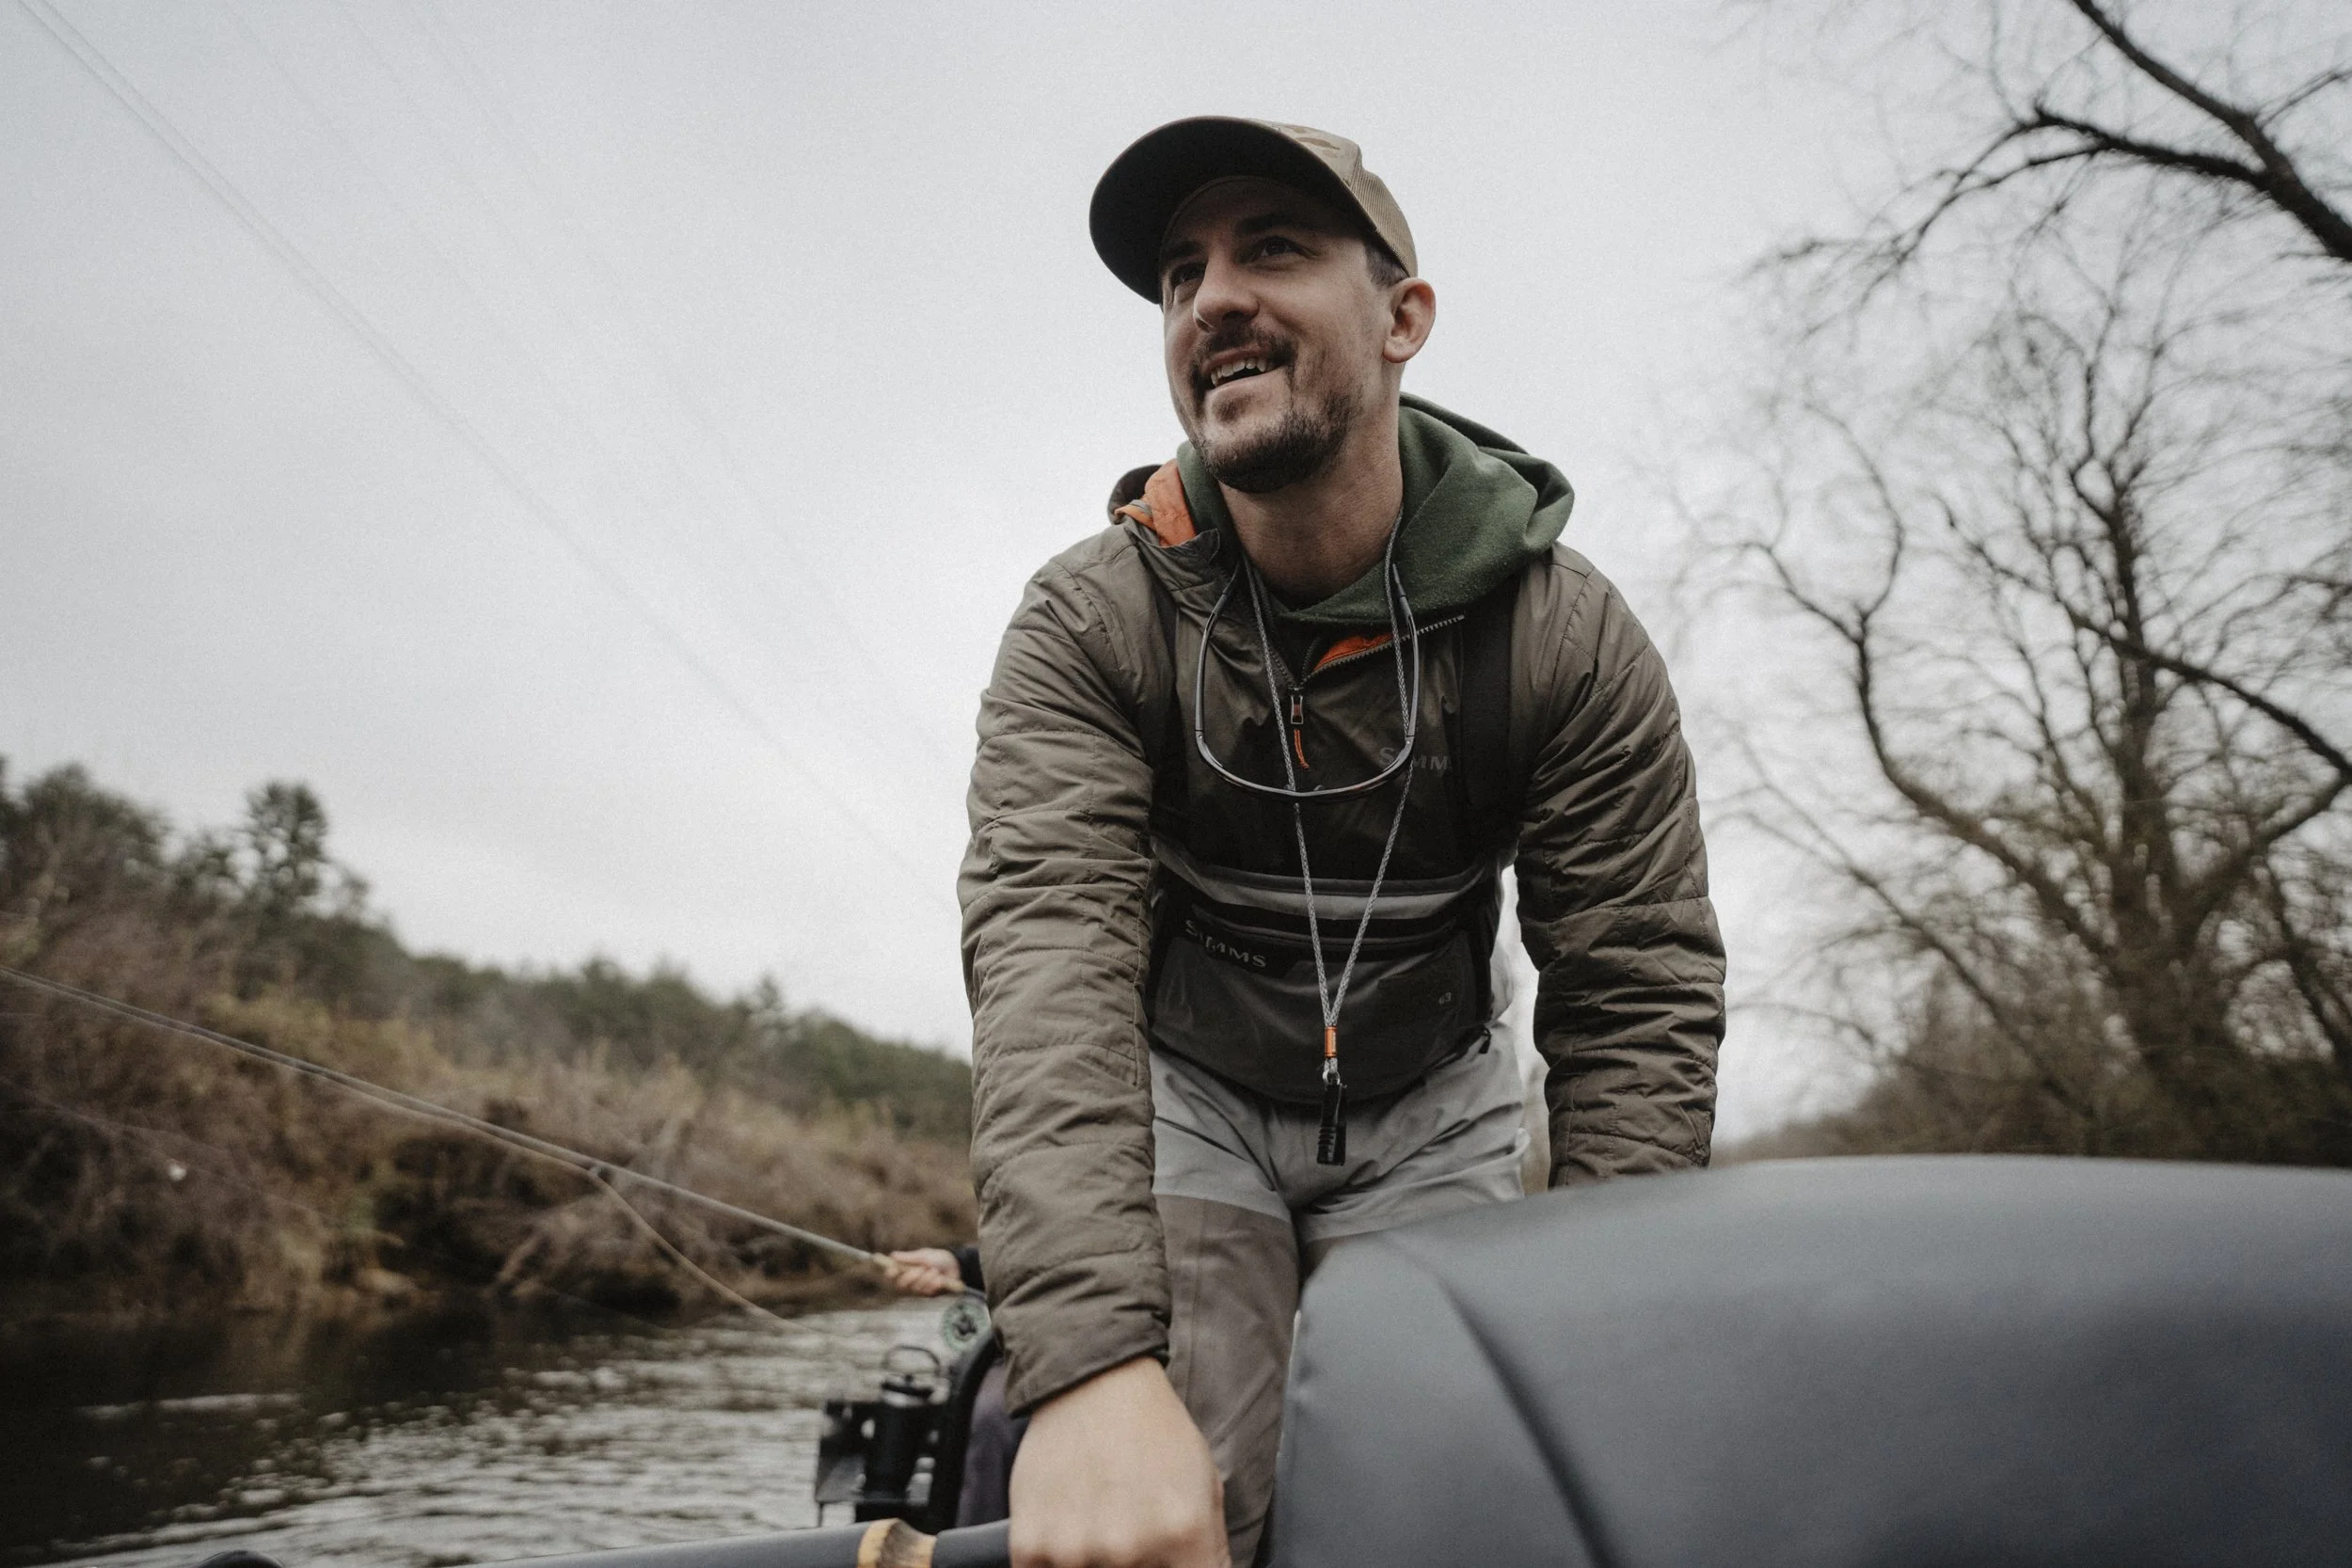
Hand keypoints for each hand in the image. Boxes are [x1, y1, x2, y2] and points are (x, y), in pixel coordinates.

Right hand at [878, 1247, 965, 1296]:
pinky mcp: (930, 1295)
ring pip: (916, 1288)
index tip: (892, 1270)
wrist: (955, 1265)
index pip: (893, 1276)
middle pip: (901, 1285)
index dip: (890, 1274)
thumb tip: (893, 1255)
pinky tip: (940, 1278)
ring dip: (927, 1277)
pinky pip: (927, 1291)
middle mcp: (911, 1281)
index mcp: (907, 1270)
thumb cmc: (938, 1258)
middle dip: (911, 1276)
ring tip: (935, 1270)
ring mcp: (920, 1289)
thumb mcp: (924, 1255)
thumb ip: (909, 1257)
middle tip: (921, 1268)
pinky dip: (934, 1282)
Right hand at [1009, 1356, 1227, 1567]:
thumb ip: (1210, 1550)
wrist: (1094, 1381)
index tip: (1167, 1558)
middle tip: (1130, 1527)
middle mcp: (1127, 1548)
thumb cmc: (1154, 1430)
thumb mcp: (1206, 1484)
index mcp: (1181, 1534)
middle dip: (1138, 1563)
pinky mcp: (1029, 1545)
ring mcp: (1074, 1549)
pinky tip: (1067, 1527)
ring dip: (1093, 1561)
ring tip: (1098, 1522)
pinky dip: (1055, 1560)